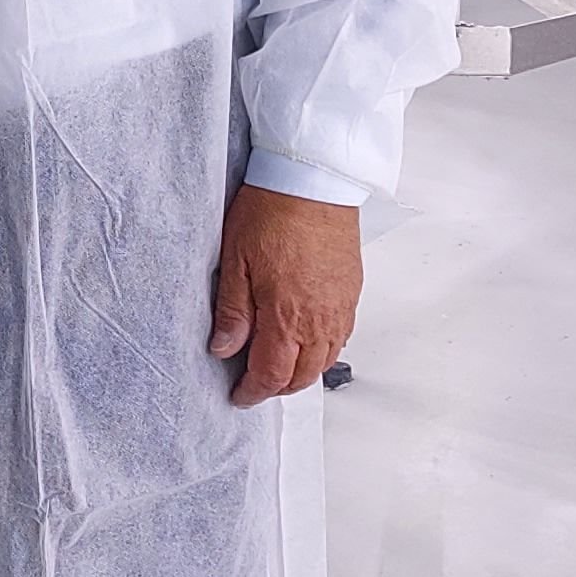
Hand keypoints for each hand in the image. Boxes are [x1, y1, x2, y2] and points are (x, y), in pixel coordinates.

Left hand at [206, 185, 360, 406]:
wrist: (311, 181)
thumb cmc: (272, 212)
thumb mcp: (235, 261)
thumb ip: (233, 311)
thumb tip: (224, 348)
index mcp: (286, 317)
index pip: (272, 374)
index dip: (254, 392)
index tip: (240, 395)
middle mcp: (319, 320)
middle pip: (303, 376)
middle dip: (278, 387)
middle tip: (255, 384)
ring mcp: (340, 307)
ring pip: (326, 360)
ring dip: (302, 372)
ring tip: (278, 365)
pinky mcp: (351, 292)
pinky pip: (341, 337)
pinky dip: (324, 350)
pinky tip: (306, 340)